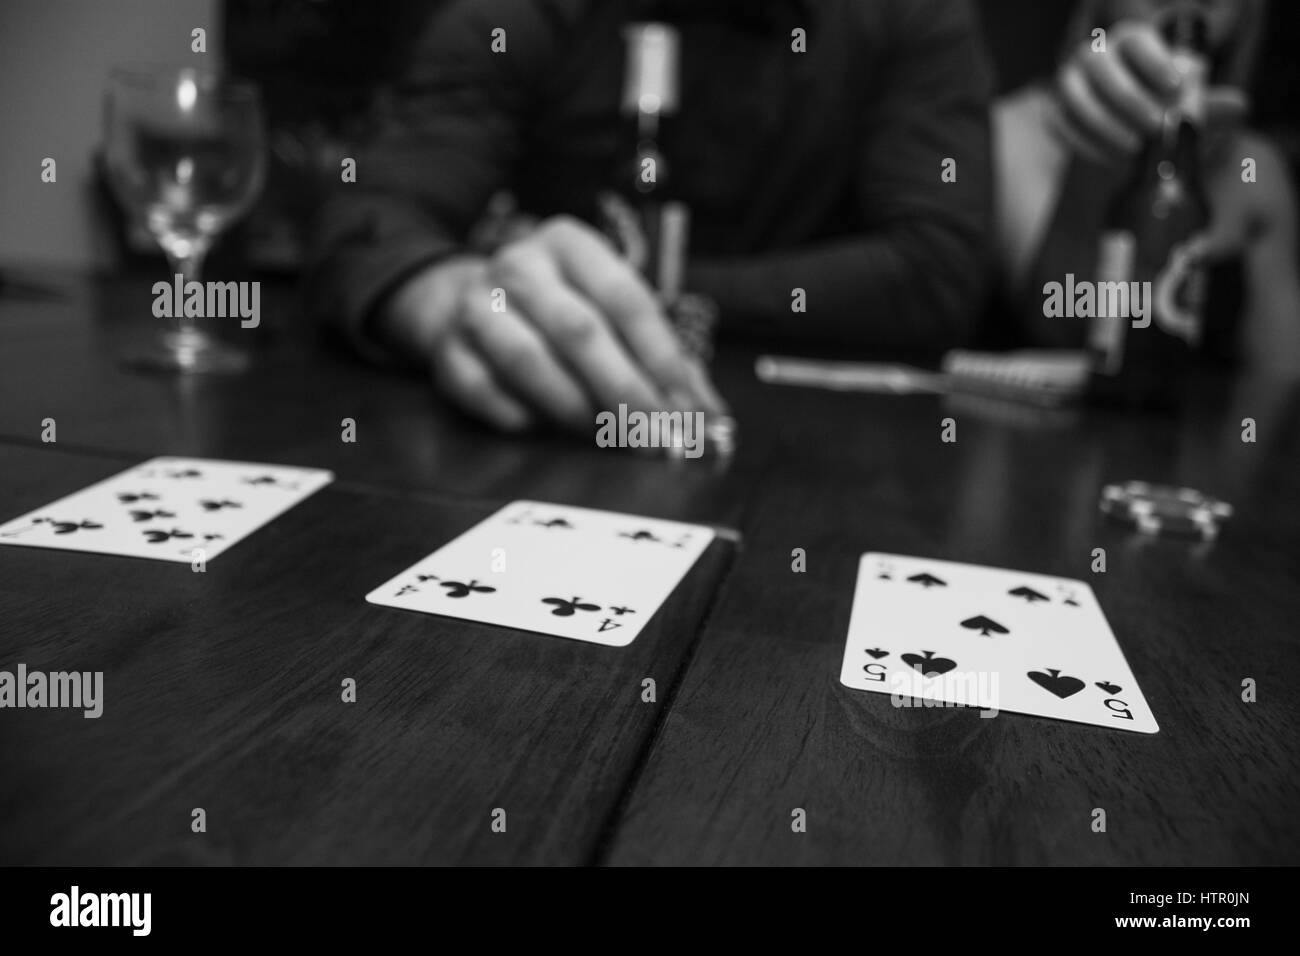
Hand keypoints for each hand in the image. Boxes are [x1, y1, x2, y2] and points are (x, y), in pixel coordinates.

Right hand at [377, 215, 727, 432]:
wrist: (460, 299)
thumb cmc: (558, 310)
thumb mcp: (607, 310)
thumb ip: (660, 358)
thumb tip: (707, 415)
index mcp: (570, 244)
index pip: (627, 299)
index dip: (663, 359)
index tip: (690, 407)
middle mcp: (520, 266)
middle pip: (580, 331)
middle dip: (626, 391)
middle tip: (655, 437)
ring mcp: (476, 306)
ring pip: (528, 360)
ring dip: (575, 406)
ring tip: (606, 435)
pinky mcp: (447, 351)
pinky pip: (484, 391)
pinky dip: (519, 415)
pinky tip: (544, 428)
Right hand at [1051, 19, 1246, 163]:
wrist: (1124, 129)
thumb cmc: (1158, 107)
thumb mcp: (1185, 103)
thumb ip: (1207, 103)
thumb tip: (1239, 107)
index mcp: (1130, 41)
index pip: (1138, 41)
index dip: (1155, 62)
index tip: (1176, 87)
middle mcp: (1095, 56)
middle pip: (1101, 67)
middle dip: (1129, 99)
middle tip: (1153, 128)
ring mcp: (1070, 83)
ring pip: (1075, 96)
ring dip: (1104, 125)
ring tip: (1132, 150)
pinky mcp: (1056, 112)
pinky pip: (1062, 124)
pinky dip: (1086, 143)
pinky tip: (1111, 158)